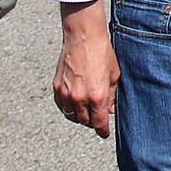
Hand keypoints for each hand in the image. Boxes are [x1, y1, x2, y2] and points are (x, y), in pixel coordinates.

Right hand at [54, 0, 119, 137]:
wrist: (83, 36)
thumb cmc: (101, 52)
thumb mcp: (113, 74)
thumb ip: (111, 95)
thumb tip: (109, 109)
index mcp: (96, 96)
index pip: (99, 122)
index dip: (102, 131)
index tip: (104, 134)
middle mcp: (79, 98)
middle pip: (85, 121)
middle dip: (92, 122)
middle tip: (97, 118)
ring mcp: (66, 93)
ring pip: (72, 116)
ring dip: (80, 117)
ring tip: (87, 112)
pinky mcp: (57, 87)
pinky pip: (62, 106)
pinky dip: (68, 109)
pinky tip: (74, 104)